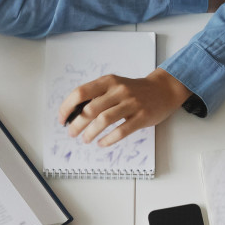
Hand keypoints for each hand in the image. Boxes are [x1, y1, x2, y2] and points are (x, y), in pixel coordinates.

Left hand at [58, 69, 188, 147]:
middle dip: (77, 124)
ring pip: (104, 120)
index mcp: (108, 81)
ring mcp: (131, 103)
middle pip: (90, 109)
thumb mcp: (115, 86)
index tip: (62, 119)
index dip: (67, 107)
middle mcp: (118, 90)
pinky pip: (121, 131)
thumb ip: (97, 96)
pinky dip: (108, 139)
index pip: (80, 93)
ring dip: (90, 133)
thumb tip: (74, 114)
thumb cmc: (134, 91)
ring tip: (85, 140)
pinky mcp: (142, 117)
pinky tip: (101, 143)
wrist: (163, 90)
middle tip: (72, 133)